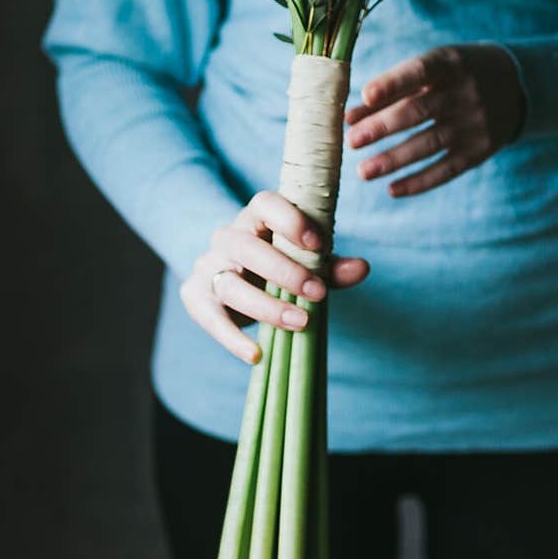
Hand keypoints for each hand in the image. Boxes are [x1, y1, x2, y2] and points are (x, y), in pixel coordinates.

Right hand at [181, 190, 369, 363]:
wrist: (235, 282)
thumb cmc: (279, 267)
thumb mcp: (308, 265)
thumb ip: (331, 266)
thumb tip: (362, 268)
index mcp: (256, 218)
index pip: (265, 204)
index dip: (289, 220)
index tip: (318, 244)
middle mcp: (227, 237)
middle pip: (246, 247)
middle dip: (284, 271)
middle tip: (317, 294)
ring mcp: (208, 266)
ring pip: (229, 284)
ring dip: (267, 307)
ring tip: (300, 323)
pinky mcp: (195, 296)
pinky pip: (211, 318)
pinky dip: (232, 339)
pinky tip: (257, 354)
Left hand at [345, 44, 526, 196]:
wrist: (515, 84)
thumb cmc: (454, 75)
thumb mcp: (430, 72)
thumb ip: (391, 92)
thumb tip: (348, 118)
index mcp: (450, 63)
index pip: (419, 72)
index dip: (392, 84)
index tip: (366, 95)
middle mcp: (466, 92)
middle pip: (419, 112)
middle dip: (383, 127)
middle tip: (352, 141)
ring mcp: (476, 122)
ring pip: (429, 144)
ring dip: (394, 160)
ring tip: (363, 171)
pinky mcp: (481, 149)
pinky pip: (447, 169)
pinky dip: (419, 181)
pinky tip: (392, 189)